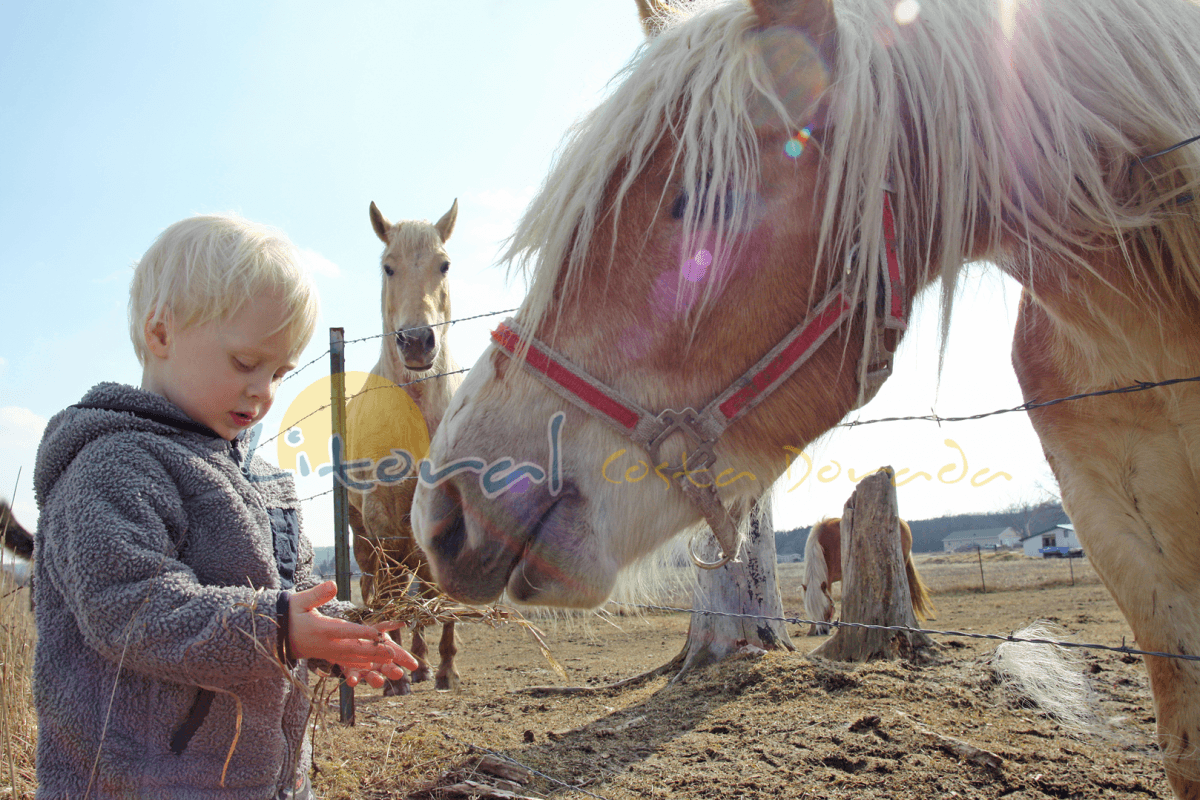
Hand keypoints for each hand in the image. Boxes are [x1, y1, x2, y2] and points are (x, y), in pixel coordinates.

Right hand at [288, 581, 417, 686]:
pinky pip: (346, 662)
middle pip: (354, 648)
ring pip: (353, 657)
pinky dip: (360, 664)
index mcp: (322, 629)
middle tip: (393, 653)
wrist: (276, 637)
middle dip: (374, 651)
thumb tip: (334, 584)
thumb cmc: (290, 615)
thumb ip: (317, 594)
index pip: (346, 631)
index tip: (378, 634)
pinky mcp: (328, 656)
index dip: (362, 633)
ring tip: (390, 660)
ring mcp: (327, 653)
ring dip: (372, 659)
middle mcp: (327, 644)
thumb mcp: (300, 601)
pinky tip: (373, 666)